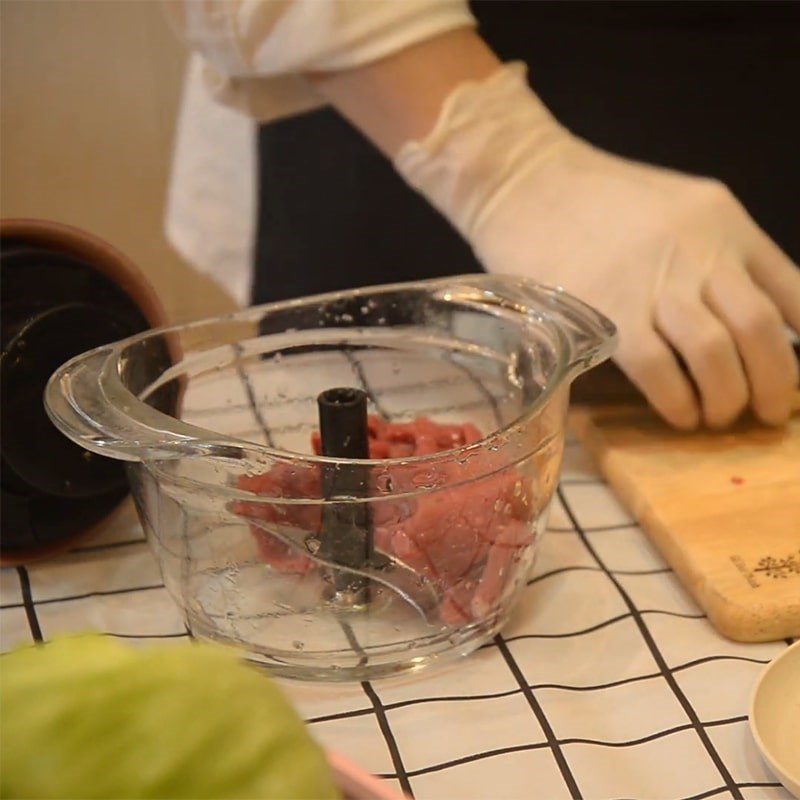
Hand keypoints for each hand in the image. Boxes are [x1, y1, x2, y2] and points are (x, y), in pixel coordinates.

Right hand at [396, 66, 799, 428]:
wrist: (526, 179)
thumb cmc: (596, 197)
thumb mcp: (678, 207)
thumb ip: (714, 252)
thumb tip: (738, 314)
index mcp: (725, 223)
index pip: (793, 291)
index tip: (795, 377)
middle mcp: (700, 251)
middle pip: (759, 330)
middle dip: (776, 385)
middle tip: (767, 413)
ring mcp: (652, 281)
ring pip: (715, 354)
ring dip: (727, 399)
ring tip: (718, 417)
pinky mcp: (606, 310)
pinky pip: (657, 369)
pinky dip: (677, 401)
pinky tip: (679, 413)